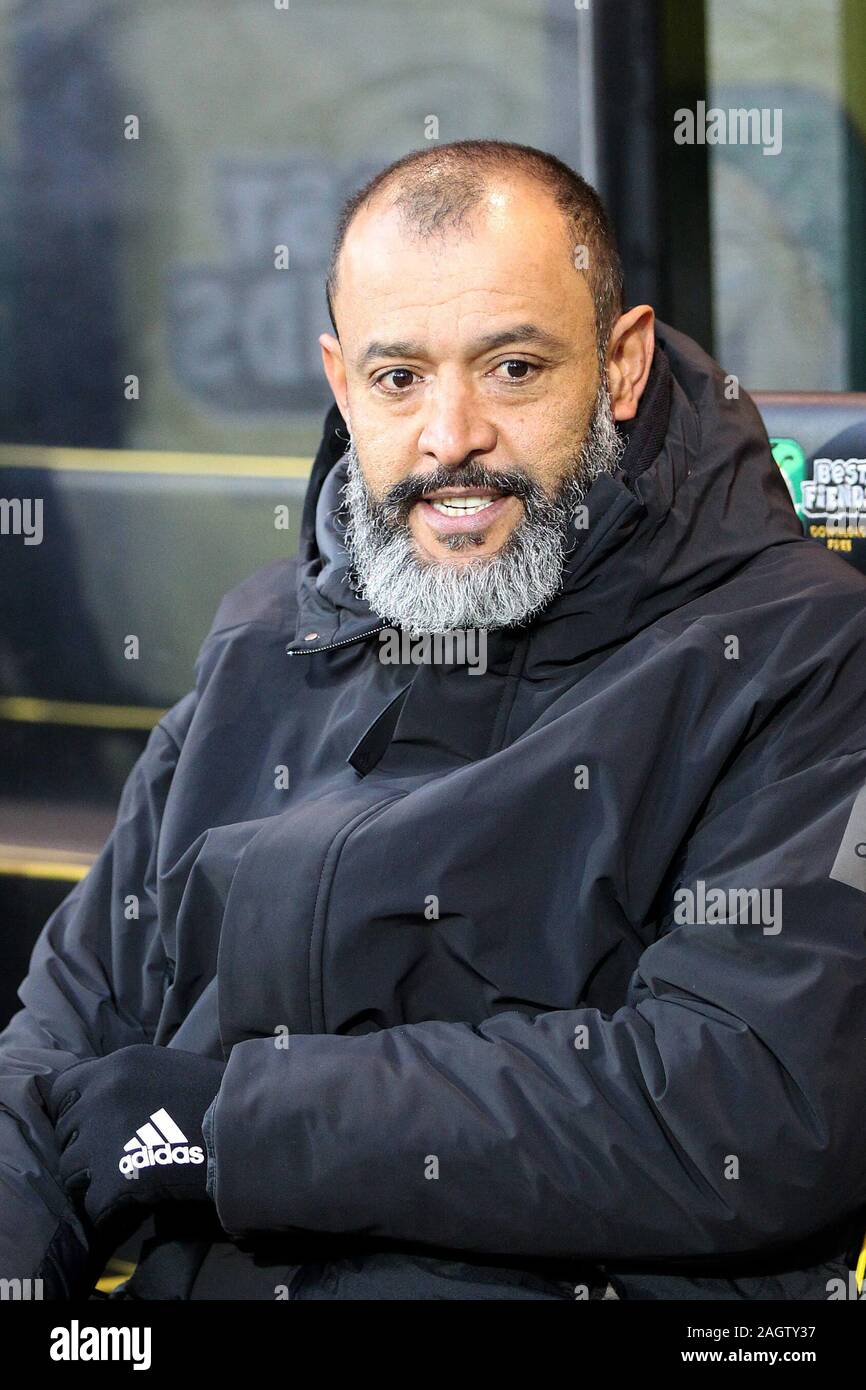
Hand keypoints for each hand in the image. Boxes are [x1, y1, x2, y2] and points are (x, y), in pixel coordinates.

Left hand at [41, 1044, 224, 1232]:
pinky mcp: (111, 1182)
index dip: (75, 1110)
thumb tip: (100, 1099)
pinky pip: (94, 1206)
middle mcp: (100, 1098)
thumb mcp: (164, 1068)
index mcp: (115, 1066)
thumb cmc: (216, 1098)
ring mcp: (101, 1141)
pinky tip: (137, 1202)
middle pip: (65, 1134)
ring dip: (94, 1180)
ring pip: (72, 1173)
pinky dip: (112, 1211)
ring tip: (127, 1181)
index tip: (93, 1124)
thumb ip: (126, 1080)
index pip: (62, 1090)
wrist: (245, 1131)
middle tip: (117, 1156)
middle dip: (85, 1147)